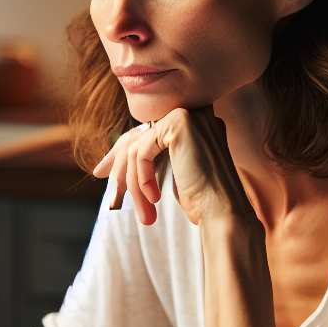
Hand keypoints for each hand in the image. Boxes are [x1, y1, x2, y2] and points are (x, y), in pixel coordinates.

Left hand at [92, 106, 252, 226]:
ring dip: (133, 183)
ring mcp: (188, 113)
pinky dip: (141, 178)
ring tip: (144, 214)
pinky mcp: (180, 122)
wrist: (224, 212)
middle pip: (138, 136)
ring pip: (138, 147)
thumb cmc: (203, 201)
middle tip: (111, 198)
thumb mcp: (172, 174)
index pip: (147, 132)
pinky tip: (154, 199)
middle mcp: (194, 112)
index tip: (103, 172)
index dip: (122, 152)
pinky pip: (142, 151)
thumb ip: (151, 157)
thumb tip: (113, 159)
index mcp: (194, 122)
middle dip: (118, 167)